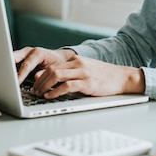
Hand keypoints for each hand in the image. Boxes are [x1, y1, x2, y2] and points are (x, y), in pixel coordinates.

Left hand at [13, 47, 144, 98]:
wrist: (123, 77)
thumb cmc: (103, 76)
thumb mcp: (85, 71)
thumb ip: (69, 73)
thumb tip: (49, 78)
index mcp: (75, 60)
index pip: (52, 65)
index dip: (39, 75)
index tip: (32, 84)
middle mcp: (78, 63)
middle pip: (51, 69)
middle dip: (38, 81)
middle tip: (33, 91)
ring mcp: (83, 72)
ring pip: (56, 75)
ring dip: (44, 85)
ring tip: (39, 94)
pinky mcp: (88, 83)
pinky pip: (67, 86)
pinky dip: (55, 91)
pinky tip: (50, 96)